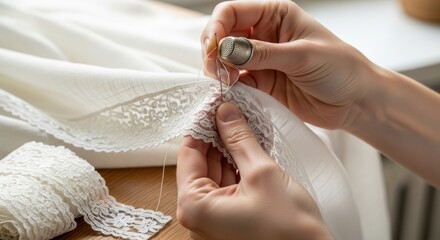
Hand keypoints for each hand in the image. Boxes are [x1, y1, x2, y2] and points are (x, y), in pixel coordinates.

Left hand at [177, 102, 331, 239]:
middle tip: (230, 112)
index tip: (213, 107)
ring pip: (215, 175)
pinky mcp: (229, 222)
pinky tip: (247, 149)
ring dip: (228, 151)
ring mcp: (213, 221)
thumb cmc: (289, 232)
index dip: (201, 126)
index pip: (188, 154)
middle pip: (201, 164)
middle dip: (216, 137)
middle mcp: (198, 217)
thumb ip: (240, 139)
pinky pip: (226, 188)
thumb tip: (226, 114)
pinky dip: (236, 168)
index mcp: (194, 208)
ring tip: (242, 126)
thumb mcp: (262, 173)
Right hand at [201, 0, 378, 128]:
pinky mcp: (262, 84)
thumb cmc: (341, 69)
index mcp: (275, 15)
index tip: (213, 49)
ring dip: (219, 72)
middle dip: (214, 51)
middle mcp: (264, 36)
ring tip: (226, 84)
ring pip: (225, 61)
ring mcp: (261, 61)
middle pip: (223, 36)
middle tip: (216, 71)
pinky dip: (229, 89)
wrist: (355, 101)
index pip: (232, 12)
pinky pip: (237, 83)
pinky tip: (232, 94)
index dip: (217, 28)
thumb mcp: (303, 55)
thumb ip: (264, 54)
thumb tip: (227, 50)